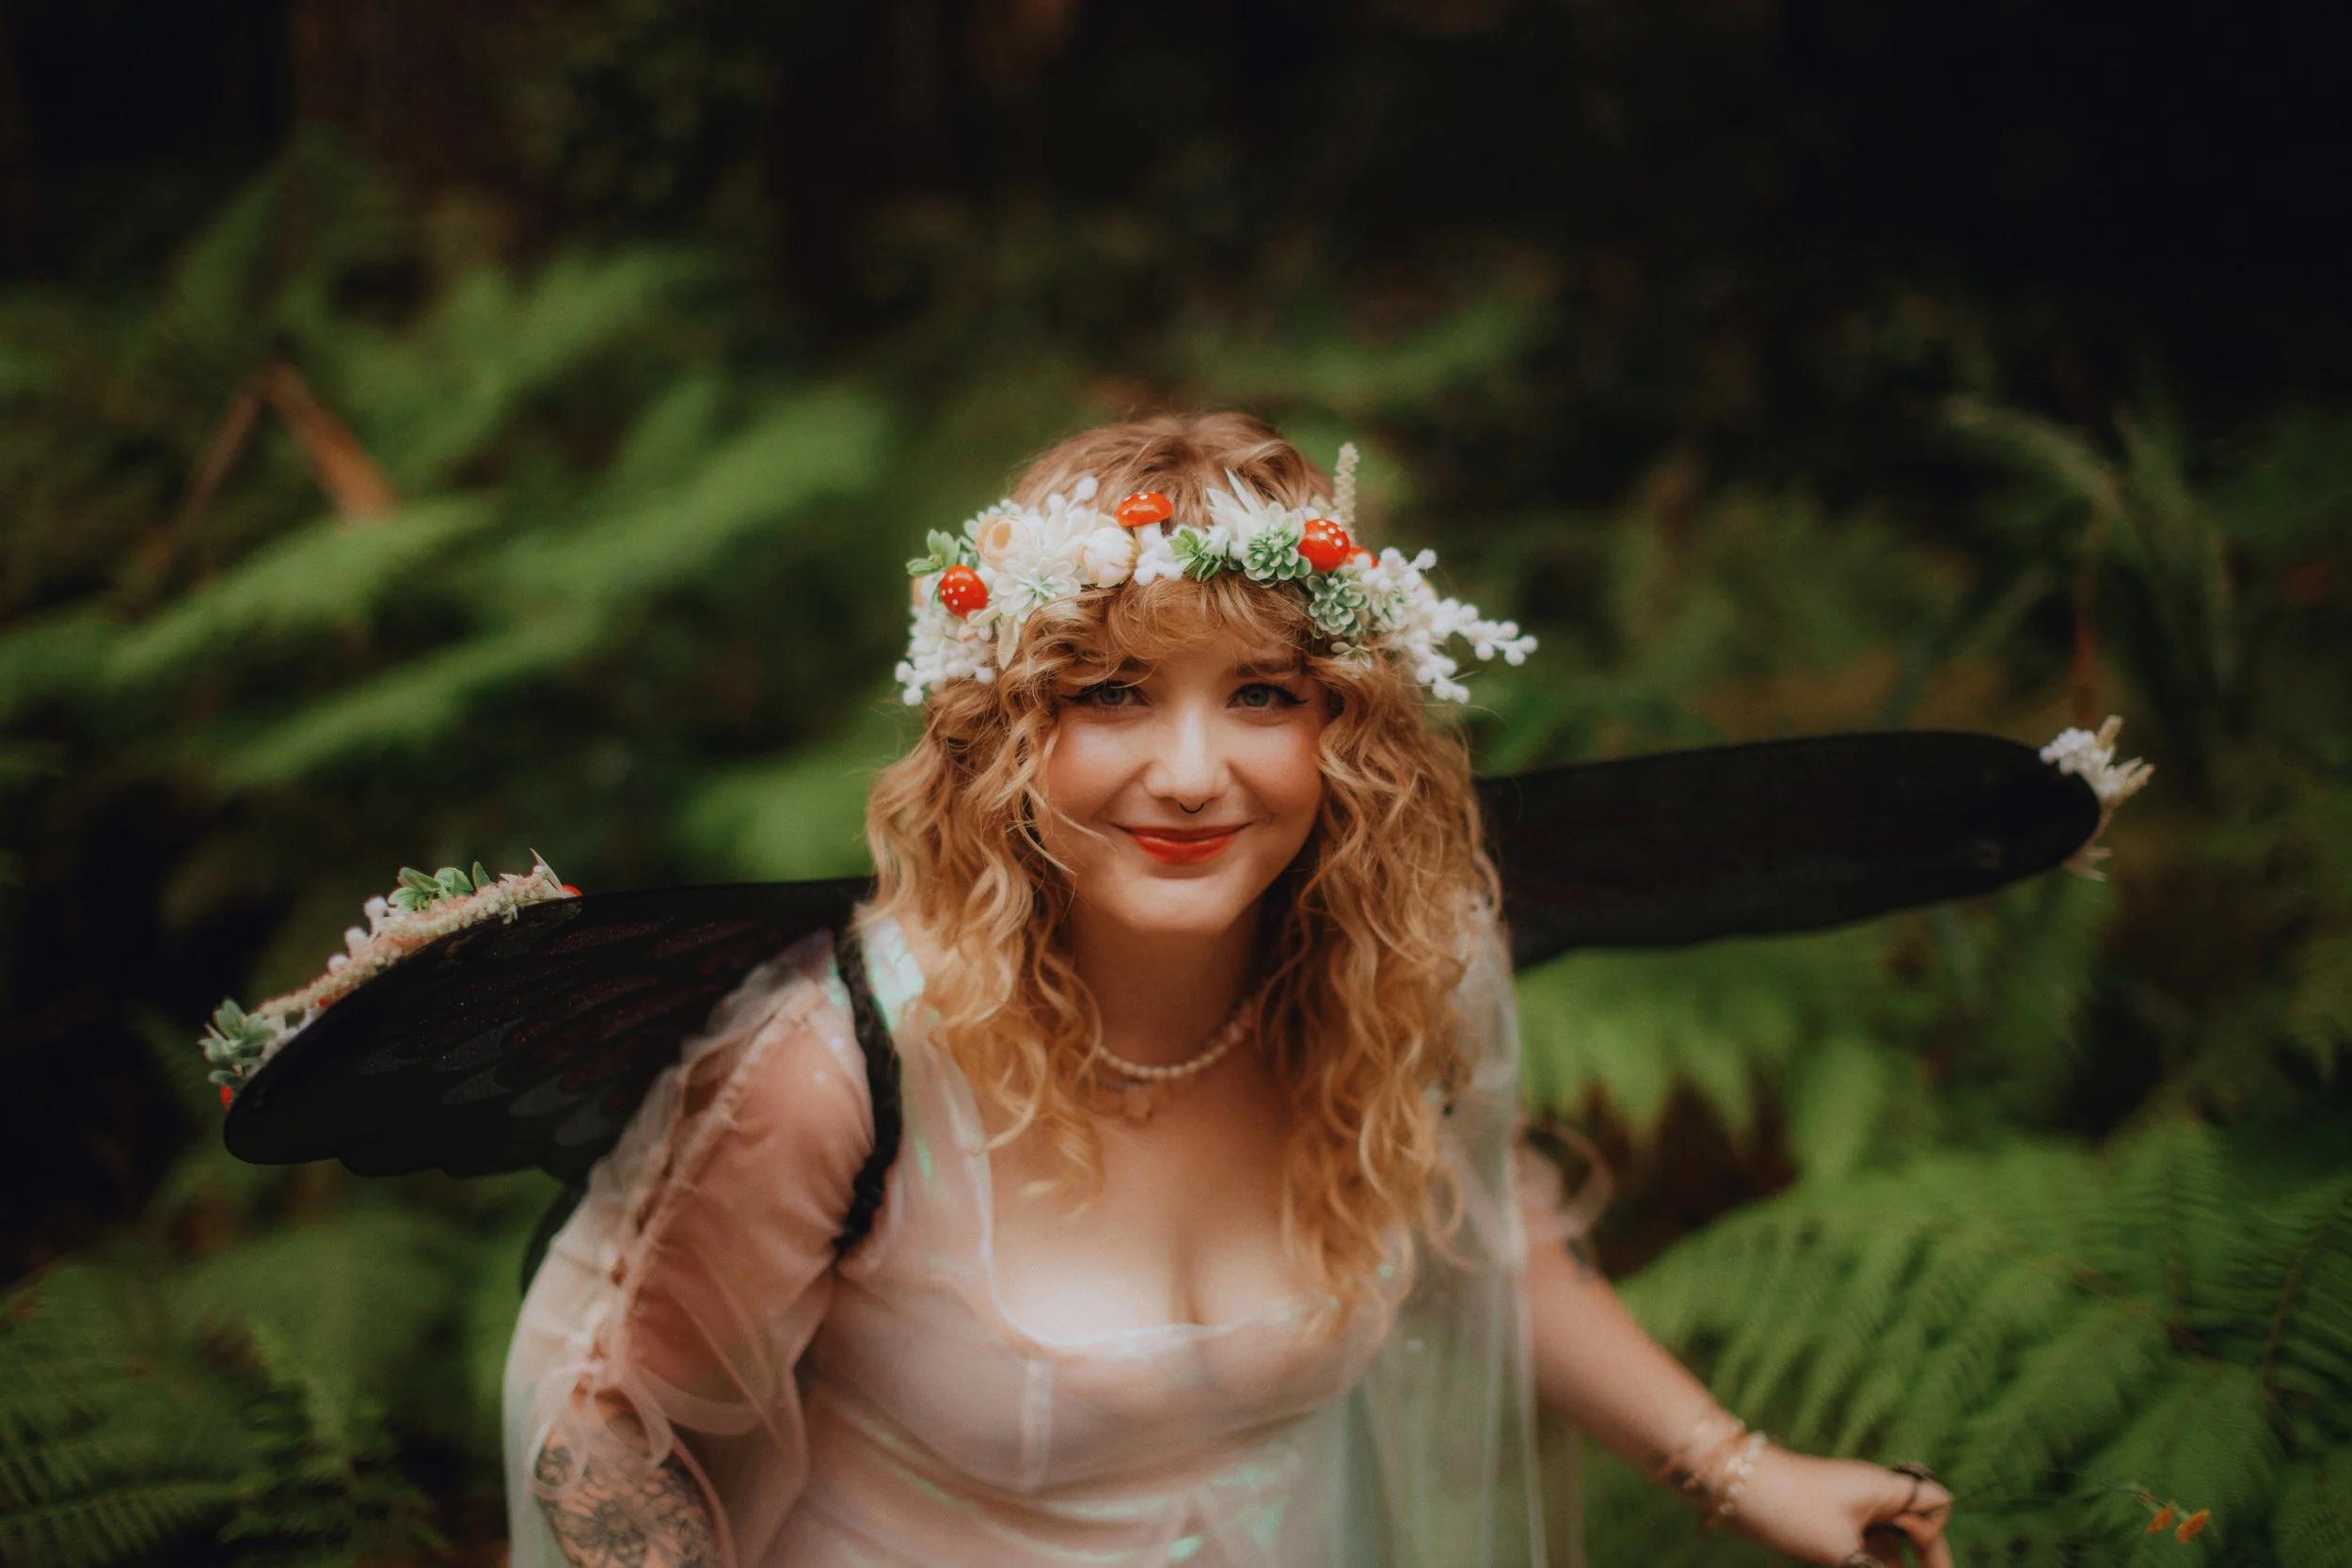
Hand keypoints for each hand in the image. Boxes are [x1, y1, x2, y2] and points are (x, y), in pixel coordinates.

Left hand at [1724, 1446, 1953, 1566]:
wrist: (1734, 1487)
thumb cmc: (1793, 1511)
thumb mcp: (1842, 1552)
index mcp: (1884, 1488)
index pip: (1935, 1505)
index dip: (1938, 1542)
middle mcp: (1870, 1492)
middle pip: (1914, 1524)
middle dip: (1923, 1558)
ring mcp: (1847, 1504)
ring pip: (1886, 1538)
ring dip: (1892, 1563)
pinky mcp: (1825, 1518)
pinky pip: (1861, 1542)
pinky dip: (1868, 1561)